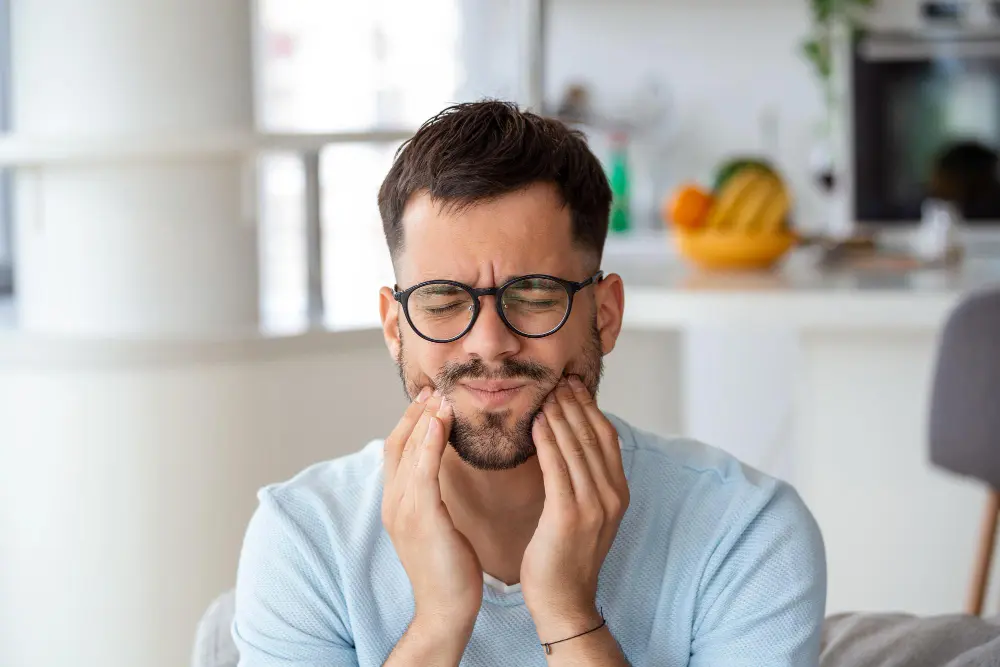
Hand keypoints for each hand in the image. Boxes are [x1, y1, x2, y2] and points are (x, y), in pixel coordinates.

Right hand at [382, 388, 483, 634]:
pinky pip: (423, 471)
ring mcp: (404, 510)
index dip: (409, 421)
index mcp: (395, 504)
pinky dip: (430, 442)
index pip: (396, 450)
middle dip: (415, 413)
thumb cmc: (448, 569)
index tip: (428, 398)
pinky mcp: (422, 518)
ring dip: (424, 420)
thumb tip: (438, 472)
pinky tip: (441, 422)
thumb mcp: (435, 524)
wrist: (446, 609)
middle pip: (397, 444)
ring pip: (409, 452)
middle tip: (434, 387)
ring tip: (441, 396)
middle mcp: (393, 503)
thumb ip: (431, 496)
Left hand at [520, 376, 629, 638]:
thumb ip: (584, 480)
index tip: (573, 385)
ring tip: (546, 392)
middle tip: (558, 379)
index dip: (591, 408)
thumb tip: (572, 444)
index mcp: (618, 492)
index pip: (606, 437)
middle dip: (575, 404)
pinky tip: (537, 422)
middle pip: (593, 436)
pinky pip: (557, 467)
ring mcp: (593, 505)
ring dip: (561, 415)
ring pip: (576, 446)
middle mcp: (611, 495)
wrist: (563, 600)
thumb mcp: (586, 513)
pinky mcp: (568, 515)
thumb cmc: (565, 556)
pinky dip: (548, 440)